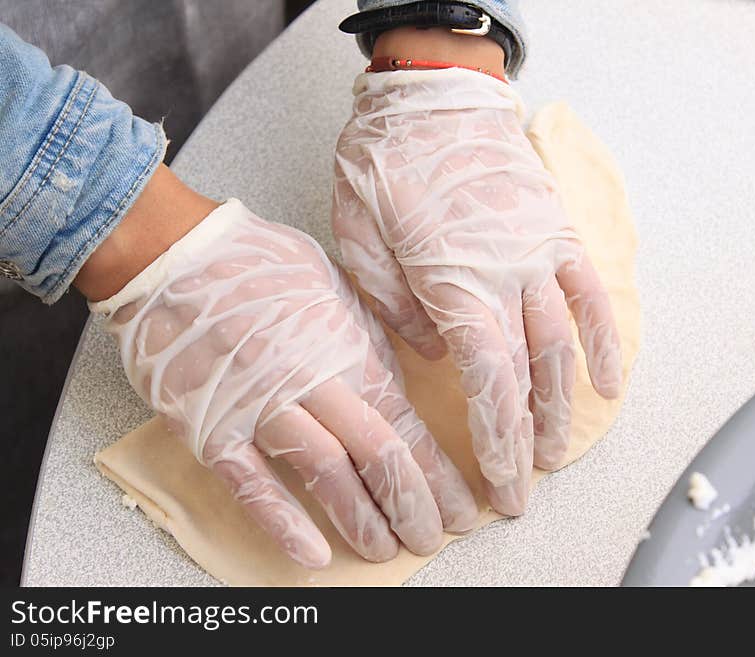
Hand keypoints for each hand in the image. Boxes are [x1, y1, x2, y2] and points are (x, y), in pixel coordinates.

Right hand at [91, 198, 477, 567]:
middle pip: (379, 456)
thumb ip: (377, 331)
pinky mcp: (211, 426)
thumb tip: (422, 358)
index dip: (440, 475)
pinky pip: (251, 483)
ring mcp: (262, 406)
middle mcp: (313, 382)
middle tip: (434, 539)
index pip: (408, 426)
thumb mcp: (337, 283)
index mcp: (347, 350)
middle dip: (414, 506)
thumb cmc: (256, 263)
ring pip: (326, 473)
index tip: (462, 506)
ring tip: (386, 550)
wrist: (174, 254)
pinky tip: (312, 553)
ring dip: (362, 520)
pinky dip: (283, 521)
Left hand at [332, 69, 622, 514]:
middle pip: (524, 379)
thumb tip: (437, 351)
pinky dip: (605, 341)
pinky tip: (610, 382)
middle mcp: (508, 279)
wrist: (434, 94)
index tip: (503, 487)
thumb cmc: (388, 162)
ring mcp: (541, 256)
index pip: (486, 385)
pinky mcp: (559, 234)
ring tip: (559, 454)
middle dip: (525, 443)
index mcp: (455, 285)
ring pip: (563, 347)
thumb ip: (396, 305)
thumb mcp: (360, 237)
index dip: (497, 443)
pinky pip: (591, 296)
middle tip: (524, 491)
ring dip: (563, 407)